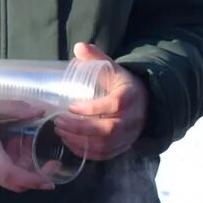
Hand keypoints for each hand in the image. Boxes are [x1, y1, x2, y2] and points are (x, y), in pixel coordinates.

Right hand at [0, 94, 51, 192]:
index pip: (10, 173)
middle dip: (33, 178)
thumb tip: (41, 110)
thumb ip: (14, 108)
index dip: (32, 180)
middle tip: (49, 164)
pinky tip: (9, 153)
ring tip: (27, 150)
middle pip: (11, 182)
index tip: (50, 180)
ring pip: (3, 181)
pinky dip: (5, 170)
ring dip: (19, 171)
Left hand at [53, 42, 146, 161]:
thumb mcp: (112, 68)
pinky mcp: (124, 146)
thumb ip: (96, 57)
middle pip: (109, 129)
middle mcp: (133, 118)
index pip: (115, 104)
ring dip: (80, 141)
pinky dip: (86, 151)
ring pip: (106, 145)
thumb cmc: (121, 84)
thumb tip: (79, 47)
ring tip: (60, 132)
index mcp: (131, 95)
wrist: (144, 102)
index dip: (93, 108)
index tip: (71, 106)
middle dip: (81, 128)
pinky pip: (105, 155)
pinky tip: (70, 143)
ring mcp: (130, 134)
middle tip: (58, 122)